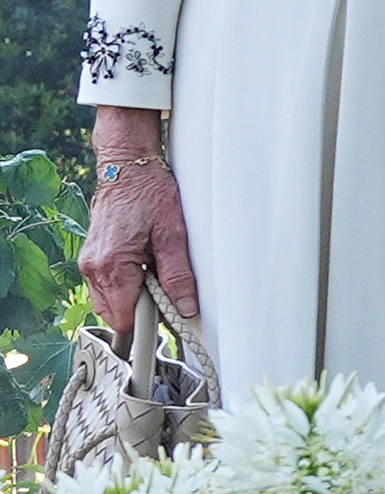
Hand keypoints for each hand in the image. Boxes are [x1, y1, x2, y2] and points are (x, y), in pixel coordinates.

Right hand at [77, 102, 197, 335]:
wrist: (128, 168)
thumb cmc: (149, 194)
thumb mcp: (173, 235)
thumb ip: (178, 275)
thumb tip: (185, 307)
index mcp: (111, 265)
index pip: (124, 317)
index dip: (148, 325)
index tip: (168, 322)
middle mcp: (93, 267)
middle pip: (116, 313)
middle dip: (142, 312)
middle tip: (168, 295)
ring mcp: (89, 263)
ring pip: (111, 301)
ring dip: (135, 298)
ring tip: (157, 276)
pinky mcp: (93, 257)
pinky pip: (108, 286)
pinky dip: (127, 285)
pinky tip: (146, 269)